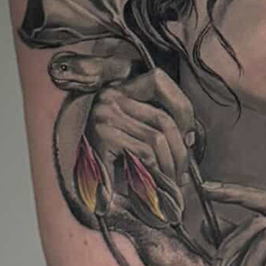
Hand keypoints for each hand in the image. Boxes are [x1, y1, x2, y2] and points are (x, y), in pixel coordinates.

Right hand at [85, 65, 198, 187]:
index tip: (189, 136)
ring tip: (171, 183)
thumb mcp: (131, 132)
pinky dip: (156, 172)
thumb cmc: (105, 159)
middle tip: (183, 173)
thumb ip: (154, 126)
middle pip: (163, 118)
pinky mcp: (103, 137)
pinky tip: (155, 184)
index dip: (182, 106)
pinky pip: (144, 152)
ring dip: (170, 165)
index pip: (158, 80)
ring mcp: (105, 116)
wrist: (76, 185)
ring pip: (157, 137)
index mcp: (119, 89)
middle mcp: (110, 97)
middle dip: (180, 150)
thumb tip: (189, 139)